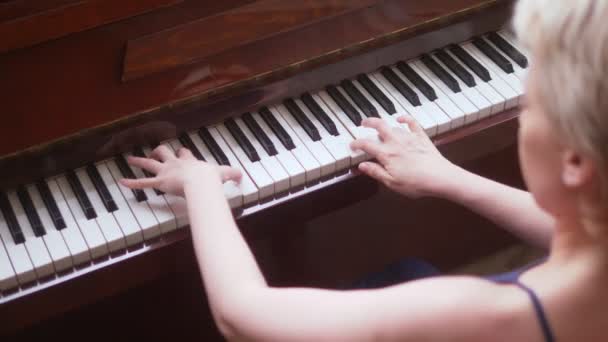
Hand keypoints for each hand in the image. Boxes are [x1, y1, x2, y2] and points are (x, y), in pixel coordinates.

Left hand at [119, 145, 241, 196]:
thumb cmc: (211, 179)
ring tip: (130, 159)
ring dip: (139, 161)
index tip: (182, 153)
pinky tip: (122, 182)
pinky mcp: (159, 182)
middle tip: (155, 152)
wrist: (202, 182)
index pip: (184, 153)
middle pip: (164, 152)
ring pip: (149, 163)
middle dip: (159, 151)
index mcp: (189, 161)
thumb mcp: (225, 173)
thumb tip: (242, 176)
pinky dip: (132, 183)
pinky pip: (143, 183)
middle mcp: (175, 163)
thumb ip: (233, 174)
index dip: (182, 153)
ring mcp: (166, 172)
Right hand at [350, 116, 460, 197]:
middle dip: (368, 122)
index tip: (352, 145)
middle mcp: (396, 142)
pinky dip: (405, 118)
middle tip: (363, 123)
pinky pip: (412, 123)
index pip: (366, 144)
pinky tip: (401, 119)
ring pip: (392, 126)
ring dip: (384, 125)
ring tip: (380, 127)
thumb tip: (362, 166)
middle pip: (379, 126)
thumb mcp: (391, 182)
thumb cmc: (417, 183)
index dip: (356, 143)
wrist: (440, 178)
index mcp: (387, 154)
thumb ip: (376, 172)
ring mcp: (409, 138)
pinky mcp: (421, 138)